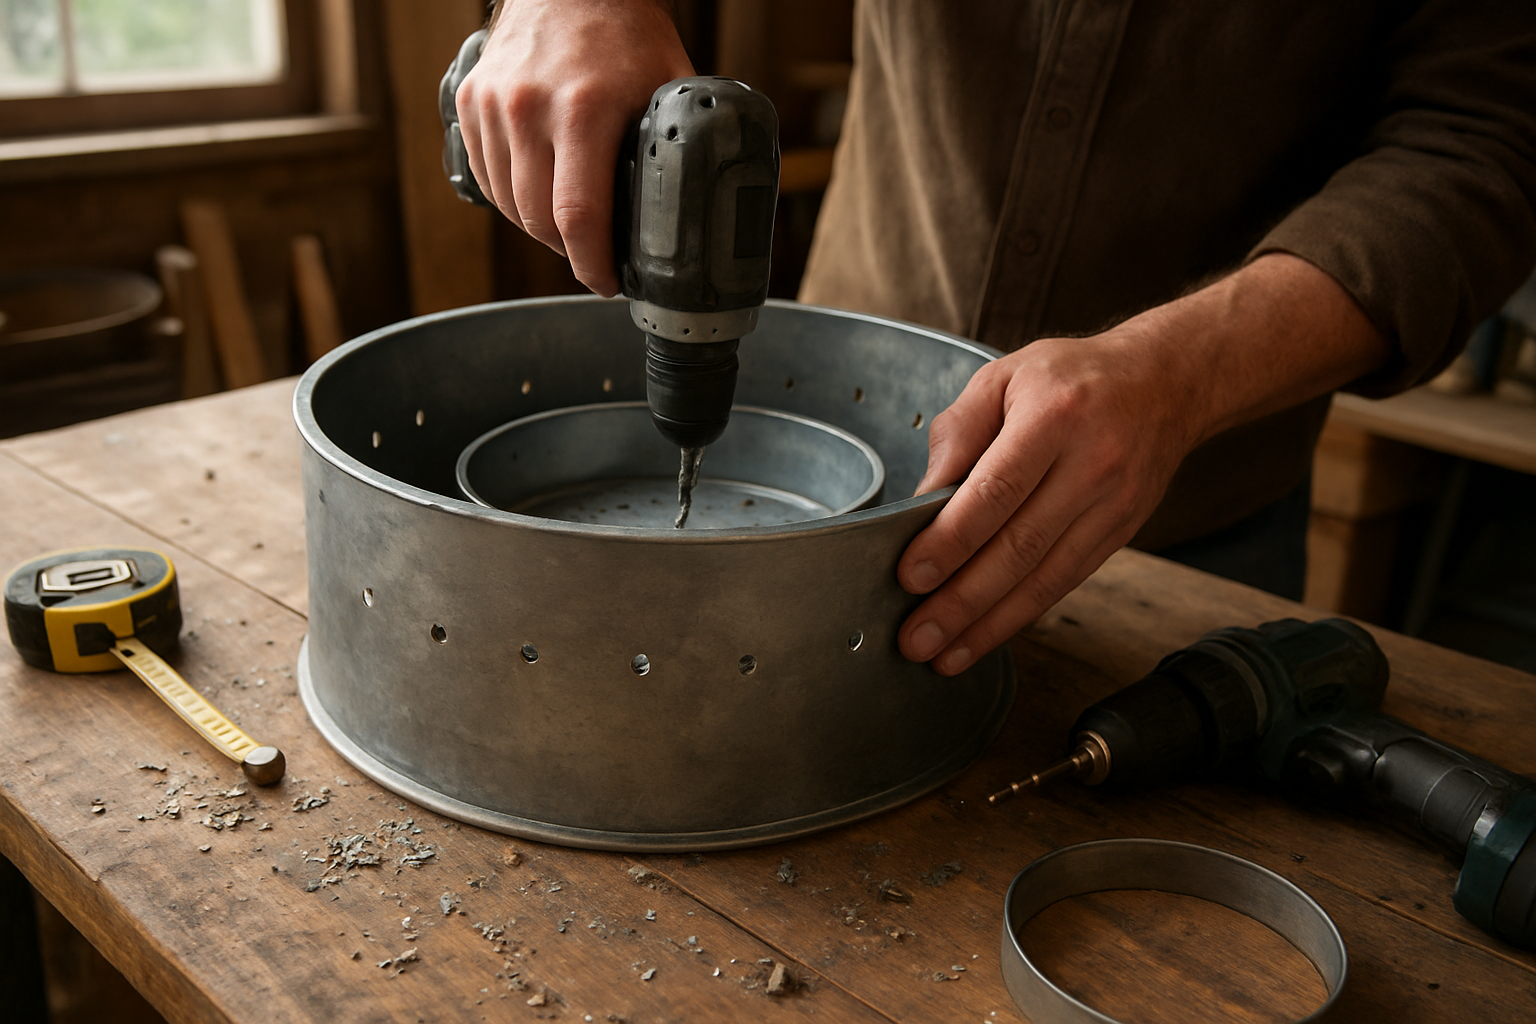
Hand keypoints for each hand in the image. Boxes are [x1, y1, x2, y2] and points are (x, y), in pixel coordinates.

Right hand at [455, 0, 692, 294]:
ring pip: (509, 205)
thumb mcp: (668, 84)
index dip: (592, 263)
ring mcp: (494, 105)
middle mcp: (530, 108)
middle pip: (539, 220)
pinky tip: (539, 199)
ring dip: (539, 231)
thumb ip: (679, 142)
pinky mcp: (471, 102)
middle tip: (595, 259)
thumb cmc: (625, 32)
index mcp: (585, 109)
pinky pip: (488, 176)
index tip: (607, 282)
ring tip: (570, 231)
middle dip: (570, 253)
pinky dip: (512, 200)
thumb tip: (703, 202)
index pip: (578, 215)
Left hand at [896, 327, 1202, 675]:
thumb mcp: (1004, 378)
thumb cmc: (1071, 378)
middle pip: (1019, 546)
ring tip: (943, 656)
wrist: (1165, 382)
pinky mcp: (1121, 533)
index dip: (952, 539)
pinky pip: (1066, 582)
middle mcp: (1090, 465)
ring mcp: (1112, 505)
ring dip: (989, 624)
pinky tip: (986, 636)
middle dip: (961, 601)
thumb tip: (922, 500)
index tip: (911, 577)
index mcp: (1053, 417)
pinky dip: (1022, 615)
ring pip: (1045, 577)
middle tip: (915, 638)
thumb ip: (958, 433)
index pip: (996, 489)